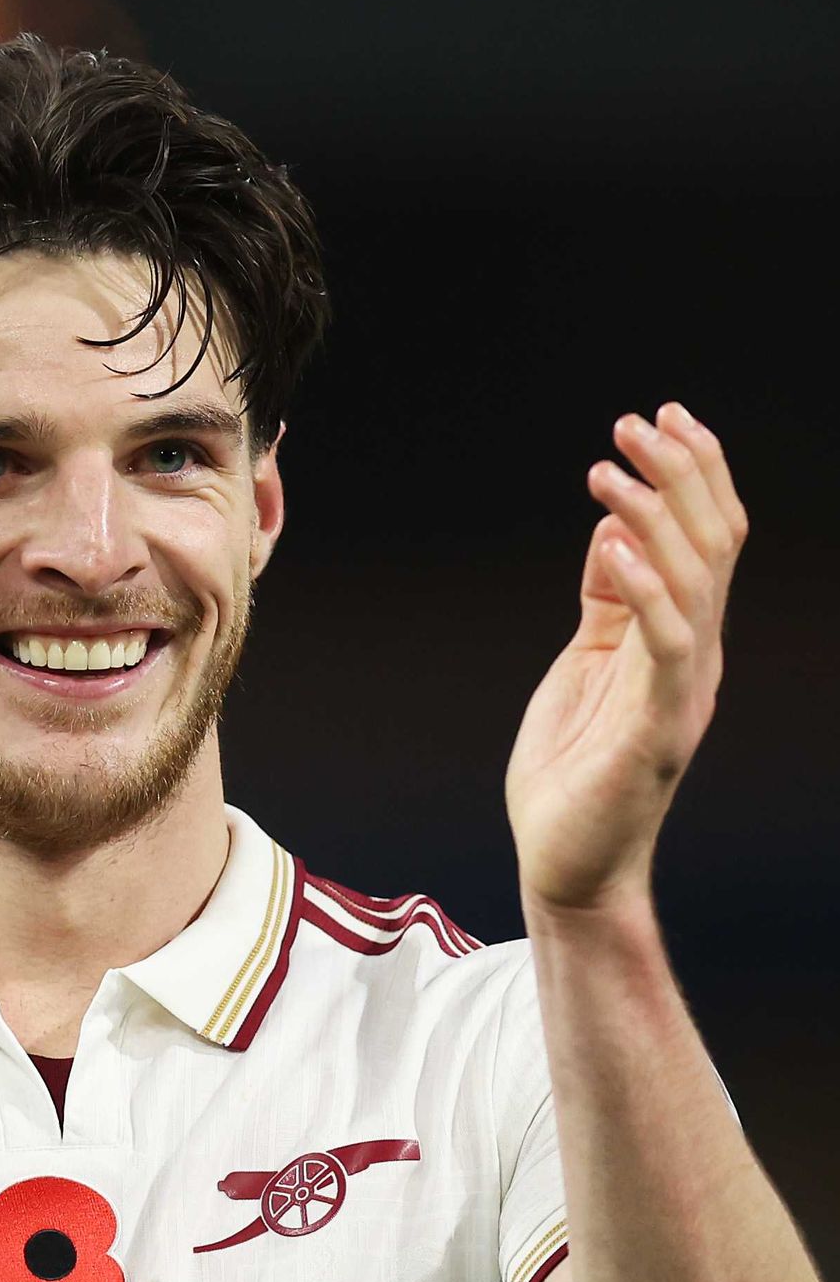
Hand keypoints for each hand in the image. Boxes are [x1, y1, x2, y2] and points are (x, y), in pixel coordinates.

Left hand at [505, 404, 748, 914]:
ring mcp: (681, 691)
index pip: (708, 538)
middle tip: (634, 421)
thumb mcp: (586, 662)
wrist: (569, 865)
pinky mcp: (657, 727)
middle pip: (712, 543)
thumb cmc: (572, 771)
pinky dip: (642, 586)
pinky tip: (608, 542)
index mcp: (680, 639)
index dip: (694, 472)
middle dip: (680, 472)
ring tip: (607, 469)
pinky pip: (666, 642)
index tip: (659, 416)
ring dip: (653, 514)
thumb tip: (612, 529)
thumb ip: (606, 601)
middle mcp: (695, 656)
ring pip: (695, 579)